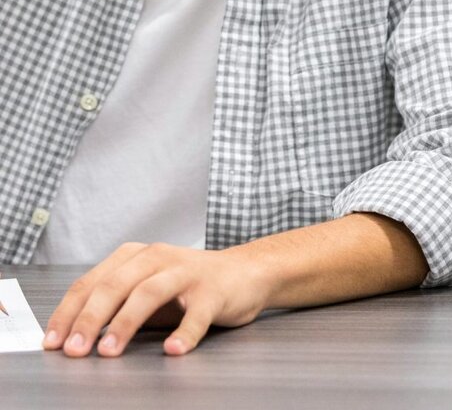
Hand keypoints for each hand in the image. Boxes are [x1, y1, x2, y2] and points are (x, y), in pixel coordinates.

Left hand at [42, 241, 267, 357]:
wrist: (244, 273)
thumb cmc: (187, 287)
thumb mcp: (145, 290)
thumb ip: (114, 306)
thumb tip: (71, 337)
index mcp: (135, 256)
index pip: (92, 282)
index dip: (69, 312)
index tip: (52, 343)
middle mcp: (158, 257)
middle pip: (116, 285)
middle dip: (90, 319)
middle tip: (75, 351)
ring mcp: (187, 272)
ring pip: (149, 292)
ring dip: (125, 323)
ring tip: (109, 351)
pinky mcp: (214, 290)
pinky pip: (197, 314)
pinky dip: (184, 334)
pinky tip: (173, 351)